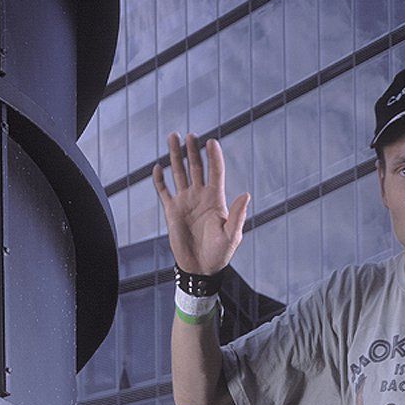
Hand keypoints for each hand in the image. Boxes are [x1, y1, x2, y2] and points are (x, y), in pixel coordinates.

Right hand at [152, 132, 248, 275]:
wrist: (200, 269)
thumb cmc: (219, 254)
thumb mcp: (232, 236)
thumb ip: (237, 215)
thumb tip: (246, 194)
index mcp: (215, 200)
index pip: (215, 172)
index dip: (213, 157)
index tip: (211, 142)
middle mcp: (199, 196)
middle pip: (196, 167)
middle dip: (192, 151)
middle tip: (190, 135)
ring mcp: (185, 202)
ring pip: (179, 173)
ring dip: (175, 156)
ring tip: (172, 137)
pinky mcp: (172, 211)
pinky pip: (164, 191)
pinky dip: (160, 180)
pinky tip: (158, 168)